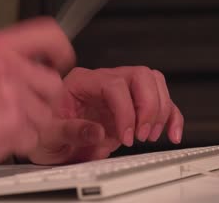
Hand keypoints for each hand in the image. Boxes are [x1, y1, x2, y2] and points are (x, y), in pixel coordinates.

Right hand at [0, 17, 77, 171]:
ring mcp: (13, 96)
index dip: (61, 48)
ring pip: (45, 114)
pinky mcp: (13, 125)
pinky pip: (33, 137)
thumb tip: (31, 60)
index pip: (49, 34)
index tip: (62, 59)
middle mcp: (8, 67)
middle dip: (43, 99)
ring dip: (29, 123)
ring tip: (2, 122)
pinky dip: (20, 141)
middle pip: (54, 83)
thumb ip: (4, 57)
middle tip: (24, 105)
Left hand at [27, 67, 183, 164]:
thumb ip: (70, 131)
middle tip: (142, 133)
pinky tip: (171, 132)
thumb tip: (98, 131)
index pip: (113, 84)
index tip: (126, 135)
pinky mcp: (132, 106)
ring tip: (149, 135)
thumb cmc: (46, 133)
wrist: (50, 143)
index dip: (125, 110)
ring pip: (154, 82)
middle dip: (148, 106)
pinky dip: (171, 116)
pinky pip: (160, 101)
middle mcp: (103, 81)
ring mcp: (120, 92)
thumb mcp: (48, 135)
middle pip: (140, 75)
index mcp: (81, 81)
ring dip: (160, 110)